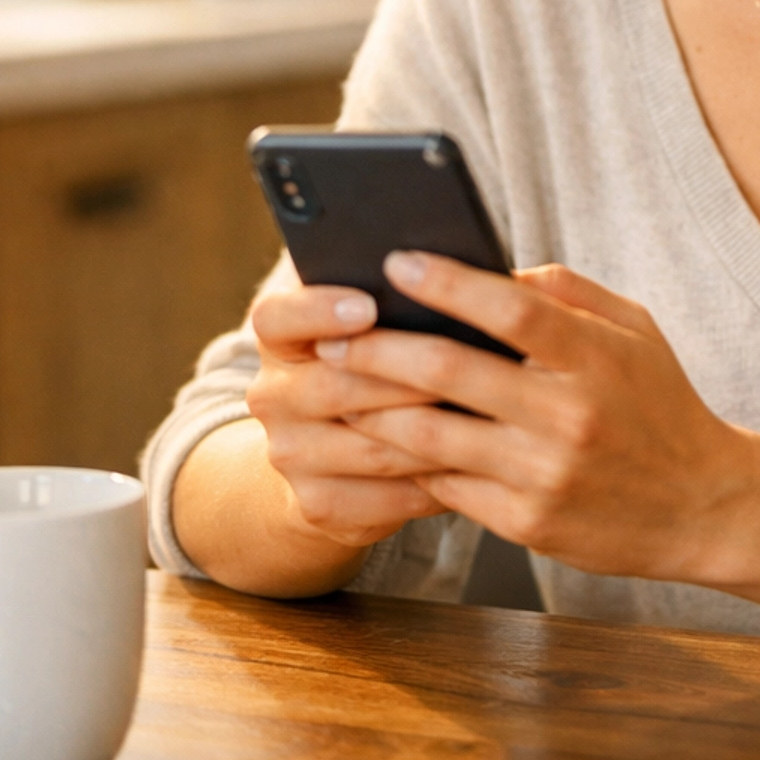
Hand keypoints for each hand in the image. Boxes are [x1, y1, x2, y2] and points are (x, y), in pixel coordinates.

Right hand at [246, 275, 447, 549]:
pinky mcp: (318, 504)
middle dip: (405, 378)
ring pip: (369, 446)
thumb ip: (383, 282)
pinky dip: (431, 483)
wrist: (328, 452)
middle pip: (333, 387)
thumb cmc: (371, 359)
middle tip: (466, 365)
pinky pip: (382, 498)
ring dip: (431, 435)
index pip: (277, 318)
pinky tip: (473, 465)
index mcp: (279, 338)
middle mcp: (272, 396)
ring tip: (487, 416)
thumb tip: (436, 255)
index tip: (369, 304)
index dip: (319, 311)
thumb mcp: (365, 312)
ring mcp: (290, 454)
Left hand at [321, 253, 752, 578]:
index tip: (397, 260)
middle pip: (451, 373)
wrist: (703, 506)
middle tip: (334, 331)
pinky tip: (375, 437)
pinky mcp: (527, 524)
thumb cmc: (660, 404)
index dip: (449, 282)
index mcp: (597, 358)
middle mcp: (569, 416)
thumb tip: (491, 270)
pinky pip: (446, 485)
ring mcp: (544, 475)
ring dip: (372, 407)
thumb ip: (566, 292)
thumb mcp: (635, 330)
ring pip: (431, 436)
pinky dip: (405, 459)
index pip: (512, 309)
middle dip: (380, 347)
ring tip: (336, 382)